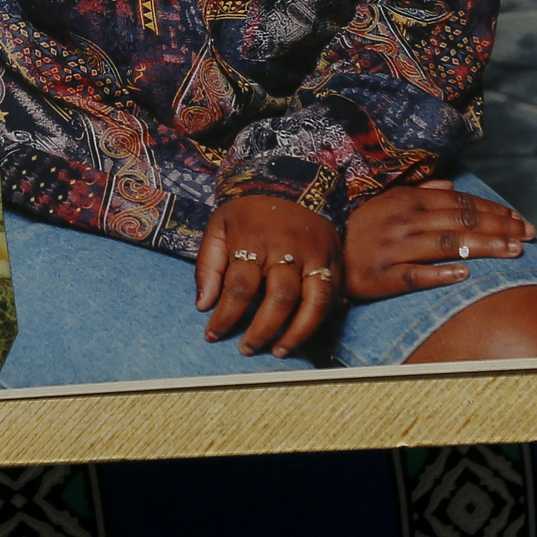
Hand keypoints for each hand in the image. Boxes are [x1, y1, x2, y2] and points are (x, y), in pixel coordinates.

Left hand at [195, 194, 342, 357]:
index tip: (213, 336)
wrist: (291, 184)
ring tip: (278, 352)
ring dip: (295, 333)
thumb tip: (203, 305)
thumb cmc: (249, 212)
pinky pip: (330, 298)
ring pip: (311, 301)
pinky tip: (302, 335)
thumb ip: (208, 265)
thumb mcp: (219, 227)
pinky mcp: (333, 261)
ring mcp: (314, 256)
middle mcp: (287, 249)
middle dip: (261, 330)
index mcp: (254, 240)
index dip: (225, 316)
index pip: (239, 287)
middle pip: (278, 298)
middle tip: (246, 349)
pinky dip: (317, 321)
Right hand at [344, 179, 535, 299]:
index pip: (461, 203)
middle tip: (529, 236)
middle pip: (462, 222)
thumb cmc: (359, 227)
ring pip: (448, 246)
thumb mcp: (387, 201)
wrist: (321, 254)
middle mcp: (403, 221)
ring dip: (484, 248)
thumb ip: (419, 190)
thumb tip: (451, 185)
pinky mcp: (381, 277)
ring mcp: (392, 248)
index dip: (494, 210)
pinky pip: (415, 275)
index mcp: (407, 200)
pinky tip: (466, 275)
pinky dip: (441, 274)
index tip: (521, 220)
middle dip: (500, 227)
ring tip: (514, 251)